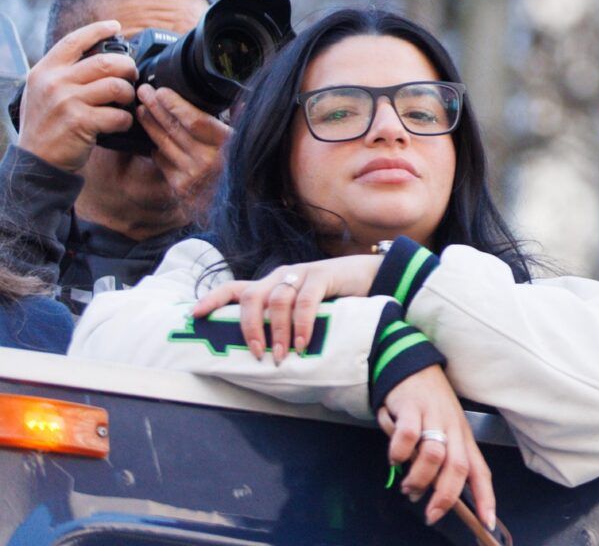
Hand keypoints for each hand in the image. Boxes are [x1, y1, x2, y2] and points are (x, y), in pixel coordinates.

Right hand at [16, 20, 136, 171]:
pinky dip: (126, 120)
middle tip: (132, 75)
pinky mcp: (80, 123)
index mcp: (44, 71)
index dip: (98, 30)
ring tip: (126, 101)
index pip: (74, 41)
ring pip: (117, 86)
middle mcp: (54, 83)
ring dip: (129, 94)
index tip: (115, 26)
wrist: (34, 160)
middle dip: (128, 67)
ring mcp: (67, 102)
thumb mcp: (41, 91)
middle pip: (107, 61)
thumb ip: (63, 72)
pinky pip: (118, 115)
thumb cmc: (45, 123)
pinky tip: (120, 123)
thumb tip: (96, 53)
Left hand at [136, 85, 230, 215]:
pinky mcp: (179, 186)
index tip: (162, 91)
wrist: (233, 205)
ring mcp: (192, 174)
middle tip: (143, 92)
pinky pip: (162, 160)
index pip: (195, 120)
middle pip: (174, 128)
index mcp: (227, 144)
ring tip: (142, 109)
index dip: (175, 105)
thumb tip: (242, 104)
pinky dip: (156, 147)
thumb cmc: (240, 166)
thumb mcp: (246, 143)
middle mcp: (209, 160)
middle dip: (156, 108)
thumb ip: (241, 122)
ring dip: (150, 124)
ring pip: (163, 143)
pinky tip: (151, 135)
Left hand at [193, 254, 381, 362]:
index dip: (212, 299)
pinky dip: (301, 324)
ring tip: (281, 356)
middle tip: (256, 353)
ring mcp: (301, 273)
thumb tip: (263, 356)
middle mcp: (281, 276)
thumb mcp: (303, 310)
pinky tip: (302, 343)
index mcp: (271, 285)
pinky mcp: (322, 275)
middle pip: (251, 296)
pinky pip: (305, 300)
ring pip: (277, 301)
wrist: (372, 276)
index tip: (195, 316)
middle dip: (249, 327)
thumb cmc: (334, 299)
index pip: (234, 288)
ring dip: (277, 332)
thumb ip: (285, 322)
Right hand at [378, 365, 493, 530]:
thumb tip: (427, 495)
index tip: (487, 522)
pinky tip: (395, 457)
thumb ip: (437, 463)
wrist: (414, 367)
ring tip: (408, 486)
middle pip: (458, 467)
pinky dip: (399, 452)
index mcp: (464, 438)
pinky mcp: (412, 408)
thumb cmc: (429, 405)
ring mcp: (434, 417)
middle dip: (446, 497)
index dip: (486, 497)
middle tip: (431, 513)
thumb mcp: (442, 433)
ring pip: (434, 455)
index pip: (480, 471)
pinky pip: (408, 436)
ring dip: (420, 477)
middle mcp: (453, 429)